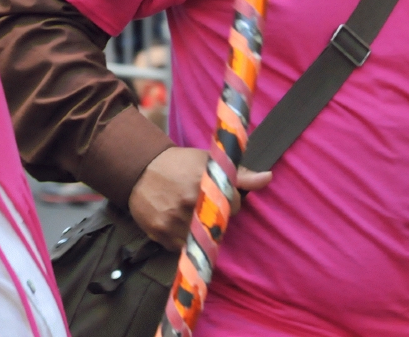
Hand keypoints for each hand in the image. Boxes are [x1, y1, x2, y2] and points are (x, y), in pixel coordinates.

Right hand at [128, 146, 272, 250]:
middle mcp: (188, 204)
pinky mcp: (161, 235)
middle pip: (219, 223)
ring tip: (187, 211)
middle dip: (215, 215)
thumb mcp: (207, 161)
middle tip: (201, 202)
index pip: (234, 204)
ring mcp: (174, 222)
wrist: (140, 169)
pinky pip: (182, 246)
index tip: (218, 192)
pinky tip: (176, 220)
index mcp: (203, 183)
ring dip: (199, 229)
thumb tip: (268, 178)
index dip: (229, 199)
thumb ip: (239, 173)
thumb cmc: (179, 163)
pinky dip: (183, 237)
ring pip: (201, 238)